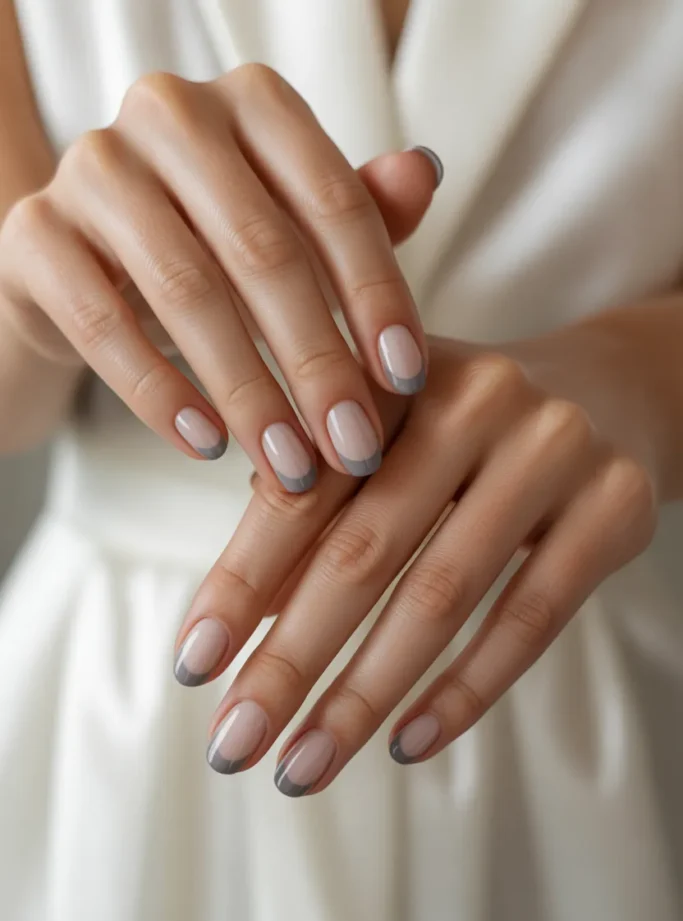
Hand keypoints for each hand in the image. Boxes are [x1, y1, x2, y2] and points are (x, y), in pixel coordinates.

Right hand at [0, 64, 437, 482]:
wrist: (96, 266)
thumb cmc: (217, 247)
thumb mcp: (295, 231)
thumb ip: (359, 211)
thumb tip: (423, 172)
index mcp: (252, 103)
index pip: (333, 200)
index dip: (376, 294)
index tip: (406, 381)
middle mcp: (170, 113)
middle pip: (263, 250)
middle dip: (318, 362)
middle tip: (354, 447)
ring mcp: (93, 167)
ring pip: (186, 290)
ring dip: (249, 392)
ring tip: (290, 466)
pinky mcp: (34, 233)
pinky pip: (101, 321)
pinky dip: (159, 391)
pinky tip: (207, 444)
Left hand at [174, 335, 656, 793]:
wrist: (611, 391)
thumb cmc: (465, 429)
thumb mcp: (384, 438)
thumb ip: (312, 504)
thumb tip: (246, 619)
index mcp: (393, 375)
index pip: (300, 490)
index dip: (239, 581)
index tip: (193, 666)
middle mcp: (475, 399)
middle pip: (363, 552)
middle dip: (290, 661)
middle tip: (234, 742)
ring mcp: (552, 450)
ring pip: (441, 596)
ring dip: (363, 696)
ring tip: (304, 766)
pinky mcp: (615, 506)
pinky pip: (530, 618)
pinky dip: (464, 690)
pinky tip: (407, 741)